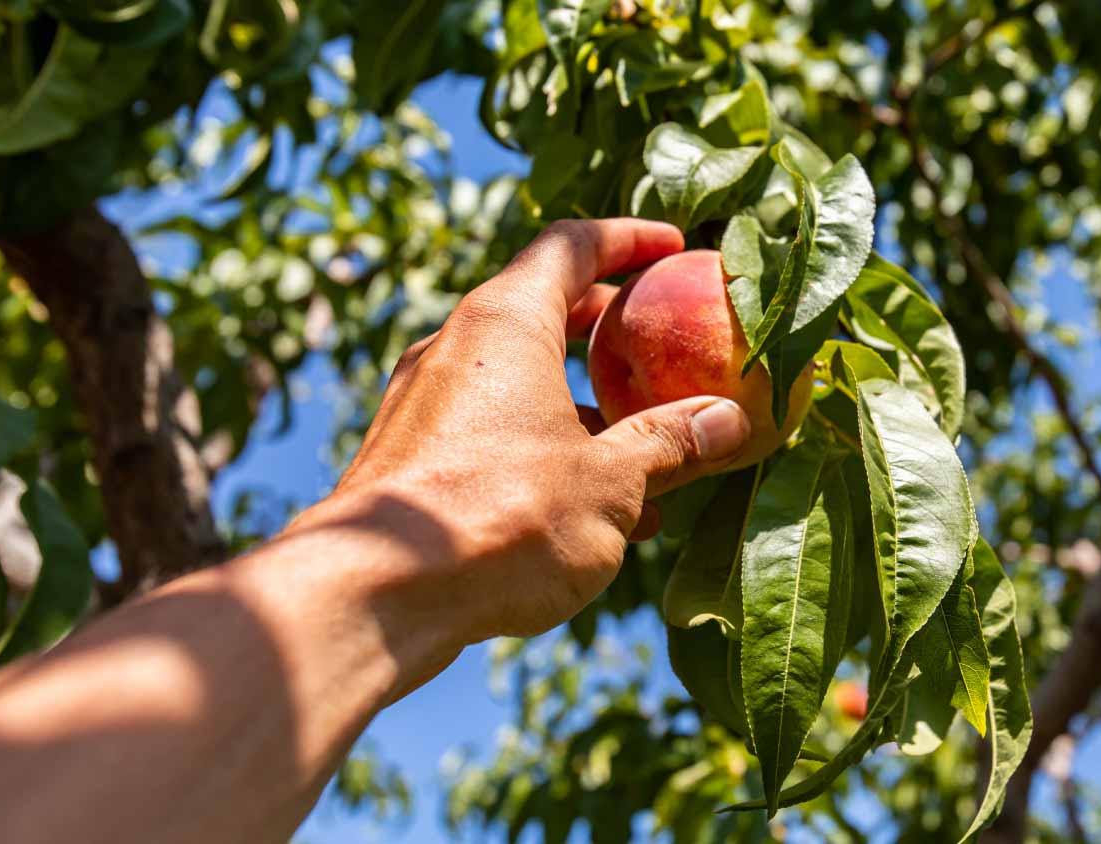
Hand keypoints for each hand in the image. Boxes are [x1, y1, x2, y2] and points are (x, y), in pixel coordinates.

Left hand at [296, 219, 751, 647]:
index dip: (627, 240)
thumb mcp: (610, 481)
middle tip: (663, 344)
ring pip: (519, 382)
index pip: (570, 246)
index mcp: (505, 322)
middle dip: (608, 328)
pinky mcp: (410, 459)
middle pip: (542, 310)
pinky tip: (594, 515)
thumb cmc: (503, 516)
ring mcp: (424, 404)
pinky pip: (491, 431)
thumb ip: (669, 443)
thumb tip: (727, 419)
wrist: (374, 594)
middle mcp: (455, 348)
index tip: (674, 245)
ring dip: (585, 408)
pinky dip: (546, 449)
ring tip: (649, 458)